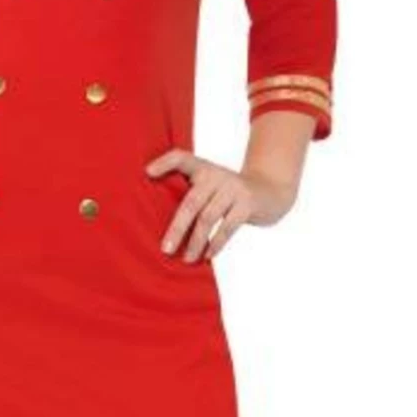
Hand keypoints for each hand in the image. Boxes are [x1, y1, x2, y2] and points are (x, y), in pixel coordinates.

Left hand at [144, 149, 297, 259]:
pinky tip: (207, 256)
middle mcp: (216, 175)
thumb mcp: (209, 185)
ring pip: (208, 218)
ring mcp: (233, 188)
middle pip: (191, 202)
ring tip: (186, 259)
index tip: (147, 173)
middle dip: (177, 228)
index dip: (164, 162)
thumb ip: (187, 193)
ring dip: (196, 242)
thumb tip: (160, 225)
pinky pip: (228, 227)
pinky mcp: (247, 203)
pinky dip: (216, 243)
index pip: (181, 157)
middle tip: (166, 249)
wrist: (270, 190)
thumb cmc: (227, 193)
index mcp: (202, 168)